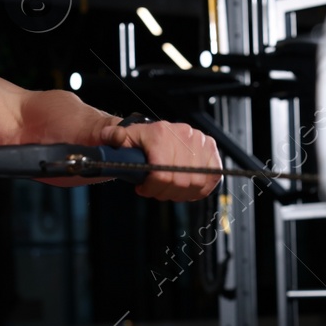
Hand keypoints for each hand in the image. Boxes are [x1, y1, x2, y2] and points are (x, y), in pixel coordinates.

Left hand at [100, 119, 219, 200]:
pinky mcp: (212, 151)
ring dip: (180, 193)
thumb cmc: (137, 141)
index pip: (162, 173)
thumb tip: (115, 137)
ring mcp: (200, 142)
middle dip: (164, 191)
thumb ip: (113, 138)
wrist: (153, 133)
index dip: (152, 187)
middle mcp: (184, 134)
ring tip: (167, 188)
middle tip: (154, 190)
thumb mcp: (120, 139)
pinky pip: (211, 179)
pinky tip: (184, 187)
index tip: (142, 188)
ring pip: (195, 183)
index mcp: (161, 132)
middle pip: (180, 181)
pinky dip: (197, 189)